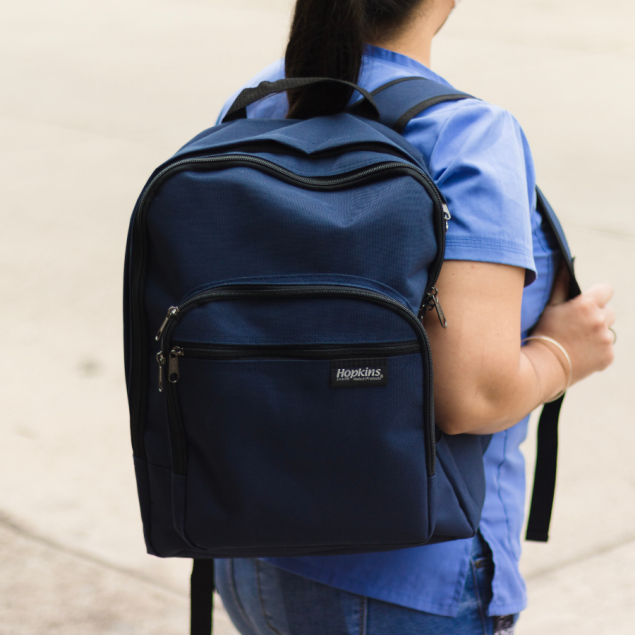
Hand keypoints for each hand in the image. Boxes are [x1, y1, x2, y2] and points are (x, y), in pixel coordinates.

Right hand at [532, 262, 615, 385]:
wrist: (544, 366)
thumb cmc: (544, 334)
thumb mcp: (550, 307)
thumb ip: (561, 285)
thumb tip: (564, 264)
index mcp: (587, 305)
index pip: (606, 290)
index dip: (598, 296)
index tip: (589, 304)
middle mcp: (600, 320)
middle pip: (609, 312)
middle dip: (597, 317)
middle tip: (578, 327)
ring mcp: (606, 340)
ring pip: (607, 332)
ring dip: (597, 335)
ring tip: (577, 343)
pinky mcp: (608, 356)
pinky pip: (607, 349)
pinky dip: (597, 352)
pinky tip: (581, 354)